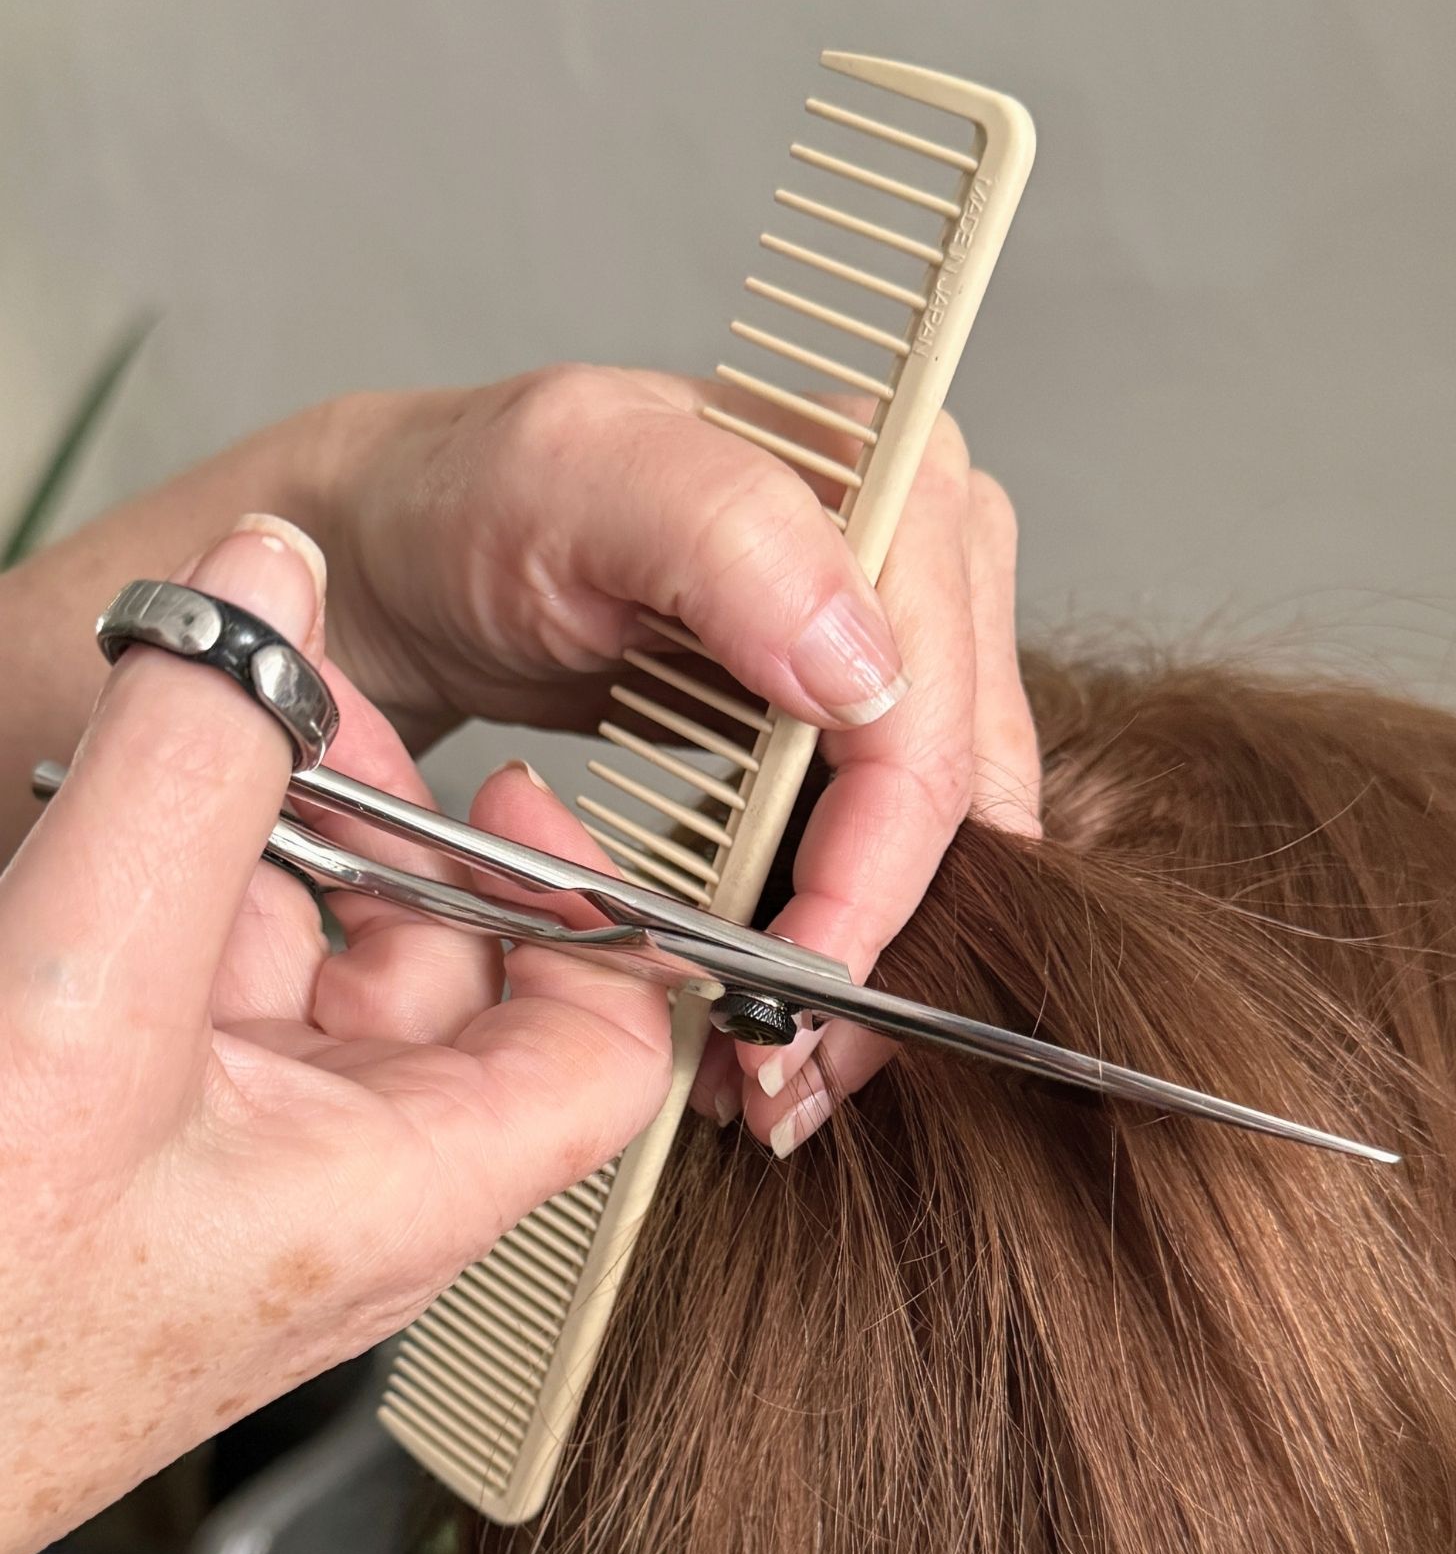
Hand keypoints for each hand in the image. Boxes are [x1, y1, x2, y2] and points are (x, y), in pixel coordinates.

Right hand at [0, 518, 668, 1553]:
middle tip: (293, 702)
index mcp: (401, 1196)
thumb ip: (186, 782)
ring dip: (248, 842)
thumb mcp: (82, 1002)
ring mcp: (221, 1171)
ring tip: (169, 730)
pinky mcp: (117, 1153)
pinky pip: (180, 995)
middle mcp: (335, 1190)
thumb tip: (265, 596)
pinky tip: (84, 830)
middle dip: (377, 823)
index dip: (593, 916)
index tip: (525, 795)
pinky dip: (153, 896)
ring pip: (292, 968)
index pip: (600, 1057)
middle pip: (435, 975)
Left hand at [329, 367, 1039, 1150]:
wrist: (398, 544)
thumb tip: (867, 673)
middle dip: (876, 951)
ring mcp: (902, 642)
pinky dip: (835, 935)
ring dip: (865, 968)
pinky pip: (887, 845)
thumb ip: (729, 538)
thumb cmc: (464, 502)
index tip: (783, 996)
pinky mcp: (854, 716)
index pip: (929, 727)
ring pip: (944, 844)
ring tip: (766, 1067)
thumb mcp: (567, 480)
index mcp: (894, 483)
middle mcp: (928, 558)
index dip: (871, 881)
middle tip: (778, 1073)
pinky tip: (767, 1004)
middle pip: (960, 802)